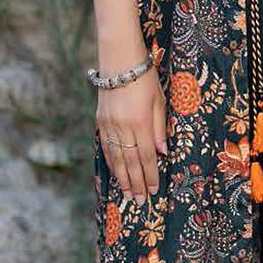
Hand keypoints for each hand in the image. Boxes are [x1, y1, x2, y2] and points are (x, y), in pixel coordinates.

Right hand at [98, 64, 167, 202]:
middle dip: (136, 183)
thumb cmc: (145, 79)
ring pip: (116, 158)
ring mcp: (110, 126)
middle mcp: (123, 128)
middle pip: (130, 162)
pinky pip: (106, 148)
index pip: (146, 156)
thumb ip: (159, 128)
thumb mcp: (159, 101)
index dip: (150, 175)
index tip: (153, 190)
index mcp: (141, 123)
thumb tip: (162, 153)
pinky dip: (111, 163)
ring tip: (127, 194)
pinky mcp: (101, 122)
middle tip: (139, 201)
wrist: (119, 62)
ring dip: (122, 178)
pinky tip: (115, 173)